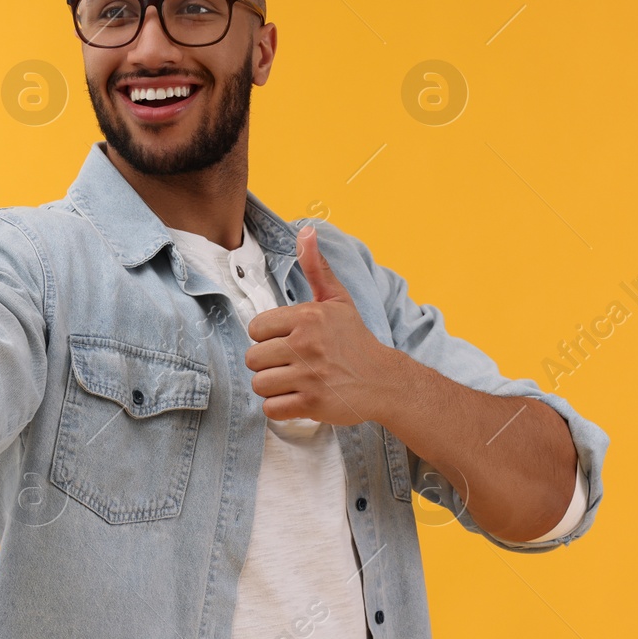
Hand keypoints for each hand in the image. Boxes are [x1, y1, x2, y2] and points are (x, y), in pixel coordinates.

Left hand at [244, 225, 396, 424]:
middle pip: (253, 358)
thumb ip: (316, 267)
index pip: (256, 329)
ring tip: (292, 381)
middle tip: (289, 364)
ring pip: (259, 384)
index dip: (267, 337)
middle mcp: (306, 345)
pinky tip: (296, 398)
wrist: (384, 380)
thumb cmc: (354, 340)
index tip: (285, 341)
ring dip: (272, 387)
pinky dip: (280, 407)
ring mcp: (309, 376)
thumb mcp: (337, 300)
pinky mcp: (312, 403)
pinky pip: (271, 409)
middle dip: (268, 364)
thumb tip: (305, 230)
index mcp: (307, 317)